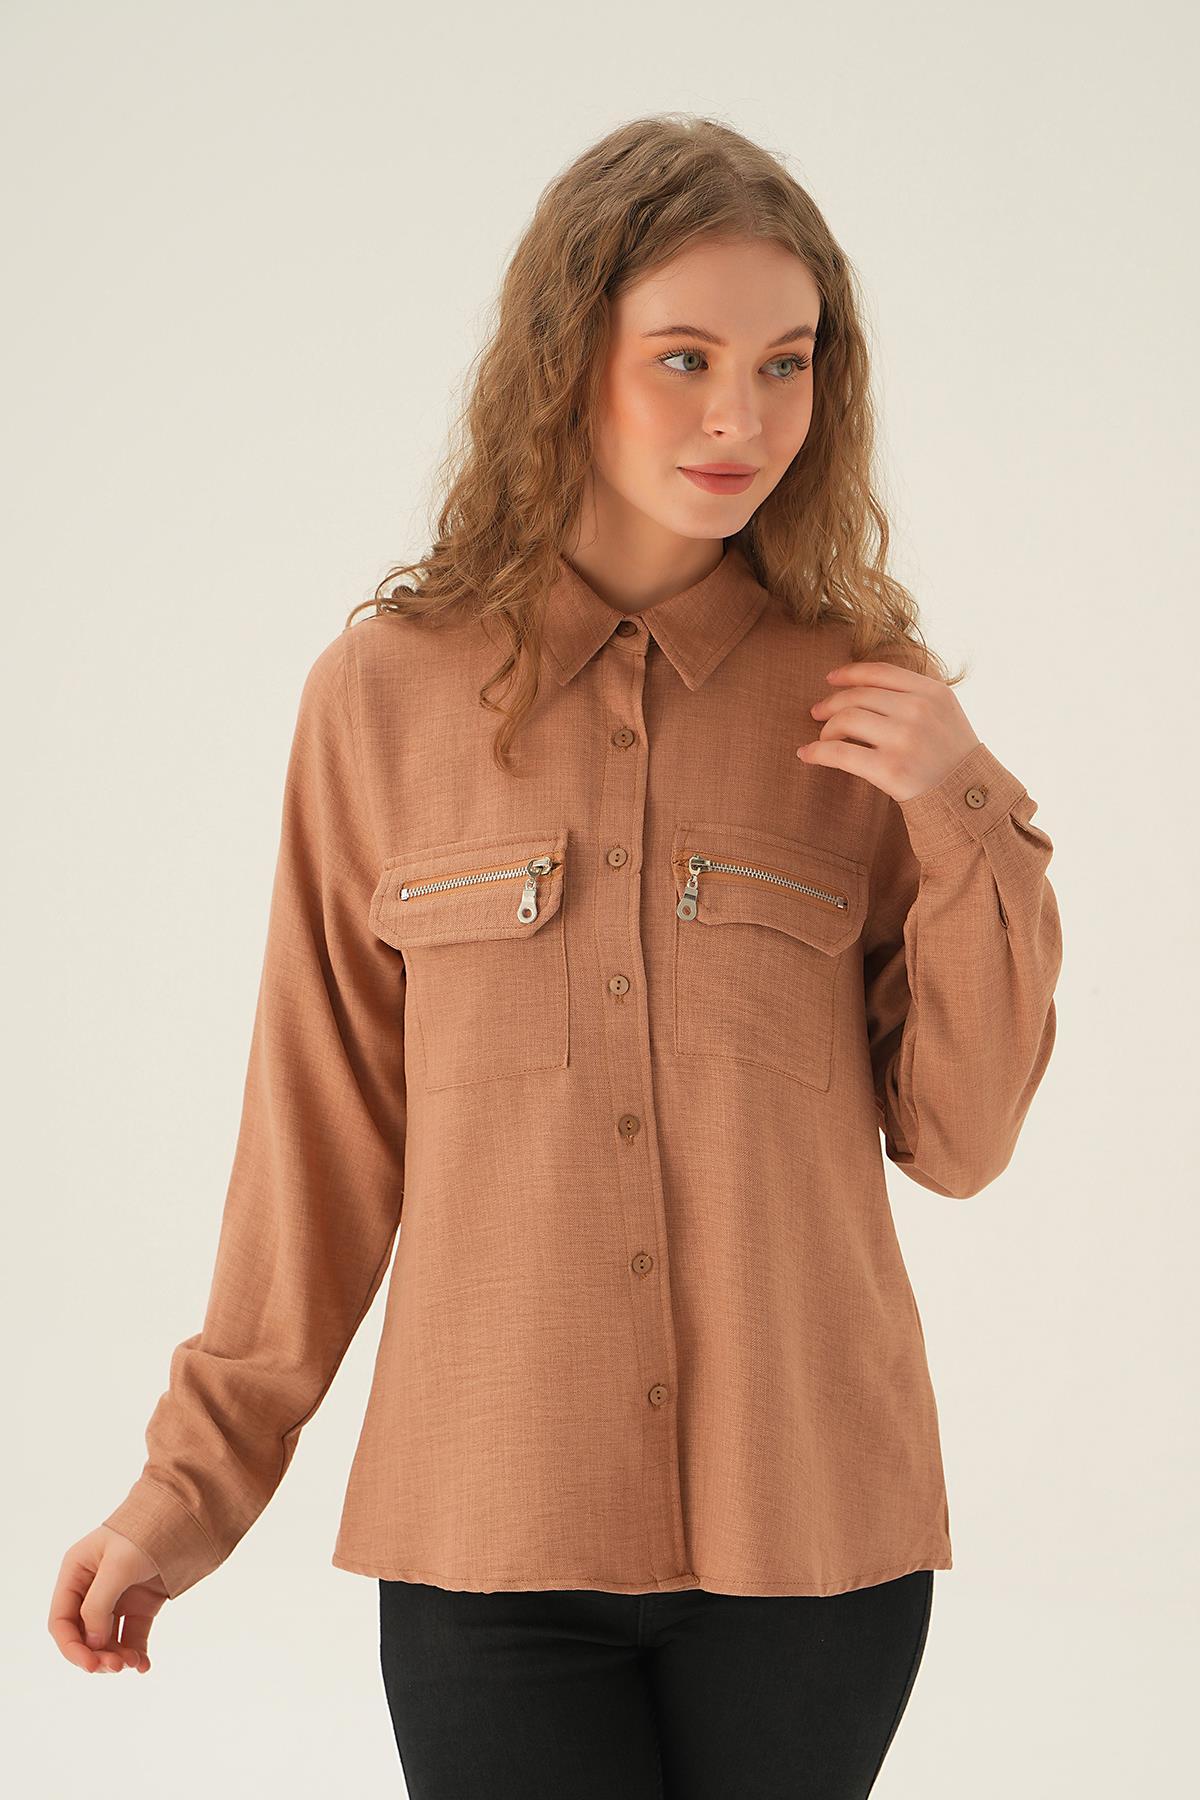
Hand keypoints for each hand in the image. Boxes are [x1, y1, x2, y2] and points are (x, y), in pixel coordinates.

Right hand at [48, 1527, 168, 1674]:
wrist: (186, 1517)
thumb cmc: (146, 1533)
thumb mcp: (118, 1565)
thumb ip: (99, 1605)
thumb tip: (93, 1645)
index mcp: (76, 1573)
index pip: (62, 1620)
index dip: (72, 1648)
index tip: (91, 1665)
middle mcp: (92, 1588)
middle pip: (84, 1635)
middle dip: (97, 1654)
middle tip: (116, 1667)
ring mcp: (117, 1597)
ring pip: (107, 1639)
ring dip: (116, 1657)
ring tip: (133, 1663)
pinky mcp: (141, 1604)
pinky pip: (132, 1635)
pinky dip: (135, 1653)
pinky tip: (143, 1665)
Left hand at [796, 661, 979, 803]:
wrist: (970, 799)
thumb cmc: (952, 757)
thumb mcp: (944, 714)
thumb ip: (912, 696)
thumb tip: (859, 689)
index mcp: (932, 692)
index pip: (880, 672)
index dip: (849, 673)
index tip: (830, 679)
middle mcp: (919, 711)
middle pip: (857, 695)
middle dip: (831, 703)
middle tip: (817, 713)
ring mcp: (904, 739)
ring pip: (845, 719)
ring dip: (826, 728)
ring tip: (823, 738)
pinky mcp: (890, 769)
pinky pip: (839, 752)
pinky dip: (817, 751)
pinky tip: (807, 754)